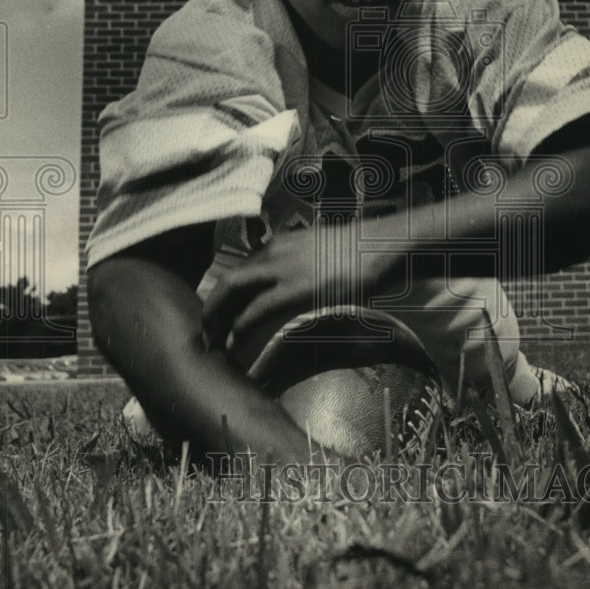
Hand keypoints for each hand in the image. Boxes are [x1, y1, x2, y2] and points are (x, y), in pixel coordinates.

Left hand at [202, 223, 384, 368]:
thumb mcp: (323, 253)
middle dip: (213, 307)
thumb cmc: (362, 252)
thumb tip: (297, 290)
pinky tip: (234, 343)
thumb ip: (303, 267)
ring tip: (214, 343)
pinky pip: (256, 310)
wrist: (382, 245)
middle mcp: (275, 252)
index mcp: (281, 244)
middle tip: (207, 333)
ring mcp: (282, 268)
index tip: (222, 316)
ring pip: (234, 290)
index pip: (243, 270)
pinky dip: (240, 327)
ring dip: (218, 318)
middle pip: (229, 280)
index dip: (227, 295)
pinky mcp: (294, 289)